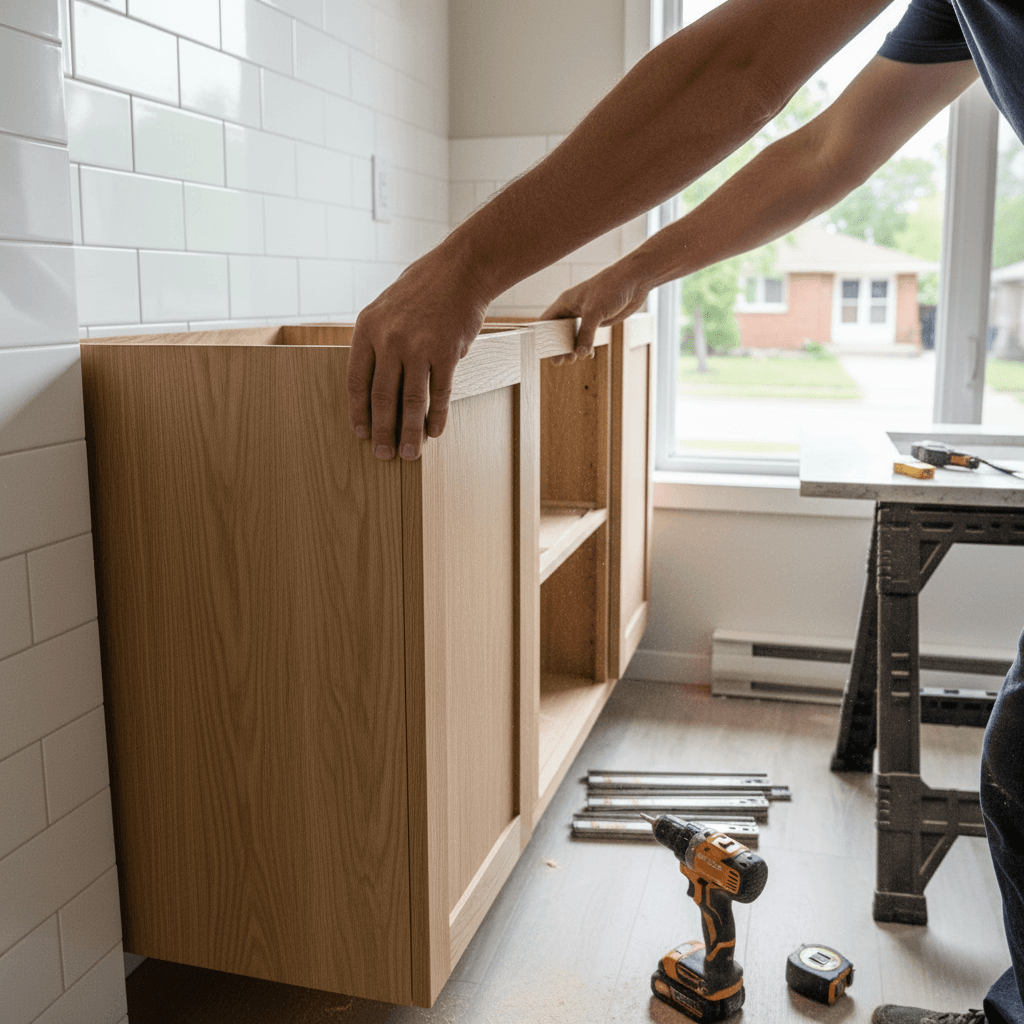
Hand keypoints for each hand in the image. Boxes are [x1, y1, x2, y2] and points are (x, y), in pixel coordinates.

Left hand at [347, 251, 490, 459]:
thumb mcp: (386, 309)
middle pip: (382, 397)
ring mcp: (418, 346)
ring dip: (410, 432)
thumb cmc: (423, 289)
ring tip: (410, 453)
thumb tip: (375, 385)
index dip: (358, 412)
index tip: (360, 434)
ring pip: (411, 401)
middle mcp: (389, 339)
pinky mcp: (446, 352)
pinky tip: (435, 432)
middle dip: (382, 431)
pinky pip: (439, 393)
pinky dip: (437, 416)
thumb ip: (377, 342)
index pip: (356, 381)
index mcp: (367, 329)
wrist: (461, 270)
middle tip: (383, 455)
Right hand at [541, 261, 650, 363]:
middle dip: (558, 347)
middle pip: (559, 332)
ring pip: (573, 336)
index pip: (546, 322)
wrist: (634, 280)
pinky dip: (587, 346)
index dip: (543, 336)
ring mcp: (585, 315)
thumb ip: (586, 334)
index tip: (544, 351)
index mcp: (565, 302)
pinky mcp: (598, 320)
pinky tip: (588, 355)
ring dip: (573, 348)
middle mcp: (573, 309)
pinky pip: (587, 336)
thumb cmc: (611, 287)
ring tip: (573, 359)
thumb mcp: (595, 312)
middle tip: (560, 361)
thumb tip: (580, 353)